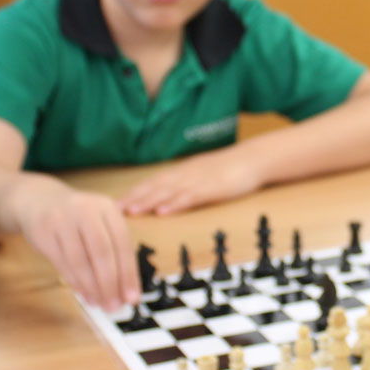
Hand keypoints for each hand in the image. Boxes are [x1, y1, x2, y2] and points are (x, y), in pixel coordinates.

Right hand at [15, 186, 137, 310]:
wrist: (39, 201)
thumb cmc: (78, 219)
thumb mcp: (100, 223)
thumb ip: (115, 250)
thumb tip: (127, 290)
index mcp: (107, 208)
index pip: (123, 244)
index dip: (129, 273)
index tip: (132, 297)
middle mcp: (86, 210)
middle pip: (102, 253)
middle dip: (110, 284)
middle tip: (114, 306)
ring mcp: (62, 220)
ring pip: (81, 261)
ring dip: (92, 287)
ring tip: (100, 303)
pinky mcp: (43, 232)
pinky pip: (62, 263)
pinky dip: (75, 282)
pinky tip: (84, 293)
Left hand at [118, 148, 261, 215]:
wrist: (255, 158)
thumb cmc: (231, 169)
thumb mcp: (204, 176)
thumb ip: (187, 184)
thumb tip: (169, 197)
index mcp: (183, 172)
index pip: (153, 182)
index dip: (134, 192)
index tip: (116, 203)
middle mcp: (186, 174)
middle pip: (155, 186)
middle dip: (134, 198)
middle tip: (114, 210)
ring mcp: (199, 181)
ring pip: (169, 192)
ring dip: (148, 201)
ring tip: (131, 211)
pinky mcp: (213, 188)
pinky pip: (191, 197)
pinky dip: (175, 204)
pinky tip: (163, 211)